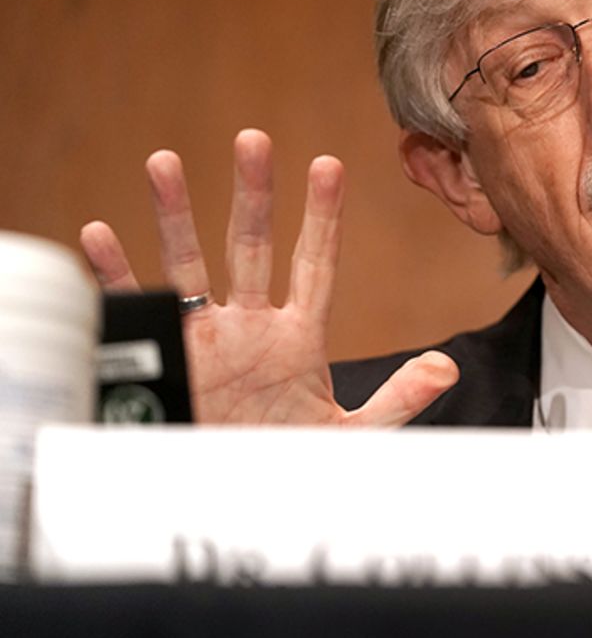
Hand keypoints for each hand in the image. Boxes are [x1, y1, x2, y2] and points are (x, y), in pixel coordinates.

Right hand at [80, 128, 457, 424]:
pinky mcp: (168, 356)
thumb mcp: (351, 435)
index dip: (323, 216)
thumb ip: (398, 399)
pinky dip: (117, 274)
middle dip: (253, 193)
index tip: (329, 166)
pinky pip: (138, 307)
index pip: (315, 263)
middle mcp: (251, 323)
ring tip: (163, 161)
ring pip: (190, 262)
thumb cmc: (293, 461)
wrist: (239, 499)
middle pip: (253, 245)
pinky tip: (99, 236)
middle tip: (253, 138)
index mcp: (299, 336)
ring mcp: (207, 335)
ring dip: (175, 214)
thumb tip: (446, 368)